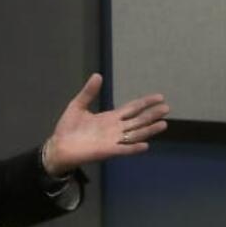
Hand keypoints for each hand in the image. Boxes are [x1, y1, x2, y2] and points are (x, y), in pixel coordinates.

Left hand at [42, 74, 168, 176]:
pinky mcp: (107, 151)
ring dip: (149, 130)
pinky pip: (123, 149)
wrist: (58, 146)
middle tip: (167, 108)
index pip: (132, 108)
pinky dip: (133, 148)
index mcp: (110, 117)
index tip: (160, 97)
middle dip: (152, 115)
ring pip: (135, 134)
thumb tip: (97, 75)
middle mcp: (115, 129)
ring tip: (163, 124)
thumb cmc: (68, 129)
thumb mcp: (78, 106)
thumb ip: (89, 92)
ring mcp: (113, 140)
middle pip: (138, 120)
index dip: (145, 103)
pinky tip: (145, 145)